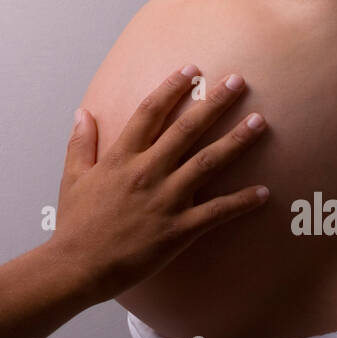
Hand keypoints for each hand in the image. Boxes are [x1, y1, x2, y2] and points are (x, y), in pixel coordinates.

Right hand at [50, 65, 269, 305]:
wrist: (77, 267)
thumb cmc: (75, 225)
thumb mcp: (72, 177)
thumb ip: (81, 142)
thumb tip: (82, 112)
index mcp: (121, 156)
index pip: (150, 111)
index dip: (172, 87)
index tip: (191, 70)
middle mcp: (147, 172)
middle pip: (187, 128)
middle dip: (215, 102)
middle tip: (238, 81)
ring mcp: (165, 200)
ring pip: (208, 162)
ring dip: (237, 141)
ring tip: (260, 122)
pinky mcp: (178, 230)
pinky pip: (217, 213)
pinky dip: (241, 202)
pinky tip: (264, 193)